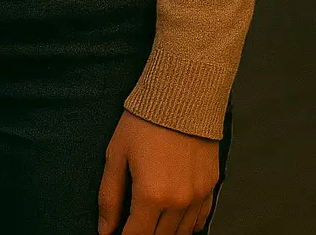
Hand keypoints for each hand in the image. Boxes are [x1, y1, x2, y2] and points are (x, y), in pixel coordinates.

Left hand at [98, 109, 218, 233]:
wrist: (182, 94)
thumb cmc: (145, 121)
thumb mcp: (117, 154)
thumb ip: (109, 196)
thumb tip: (105, 229)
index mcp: (151, 195)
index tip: (117, 234)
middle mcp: (177, 202)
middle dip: (143, 234)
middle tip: (133, 222)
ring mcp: (197, 196)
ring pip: (181, 233)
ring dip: (164, 232)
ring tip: (151, 221)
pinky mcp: (210, 186)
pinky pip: (200, 219)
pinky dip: (187, 225)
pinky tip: (175, 218)